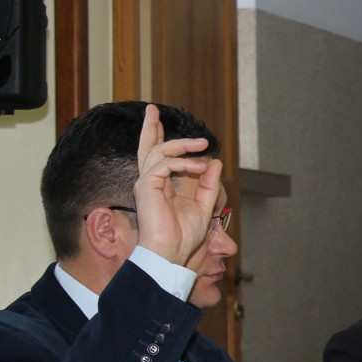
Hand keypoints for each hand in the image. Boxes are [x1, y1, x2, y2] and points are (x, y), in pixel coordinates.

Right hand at [132, 104, 223, 265]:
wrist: (171, 252)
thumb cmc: (183, 236)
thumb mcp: (203, 206)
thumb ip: (209, 185)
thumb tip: (216, 163)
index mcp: (160, 186)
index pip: (159, 158)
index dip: (161, 139)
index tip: (162, 124)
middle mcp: (149, 182)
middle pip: (147, 147)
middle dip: (150, 127)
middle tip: (152, 109)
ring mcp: (146, 182)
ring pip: (159, 150)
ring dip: (183, 145)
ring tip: (202, 145)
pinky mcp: (146, 185)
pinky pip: (164, 163)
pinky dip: (184, 163)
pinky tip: (199, 168)